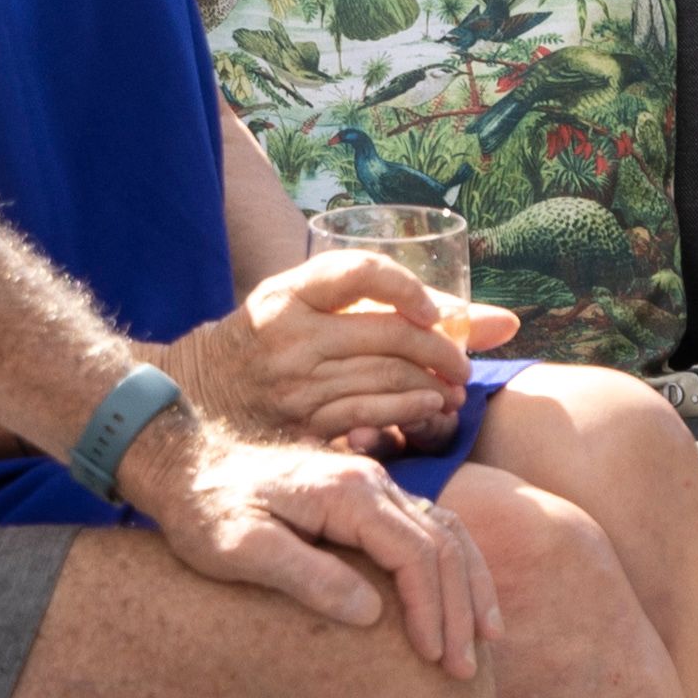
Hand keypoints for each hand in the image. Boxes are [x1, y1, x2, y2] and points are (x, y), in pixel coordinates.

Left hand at [124, 405, 493, 665]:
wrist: (184, 465)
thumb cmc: (203, 512)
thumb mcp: (239, 549)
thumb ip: (304, 576)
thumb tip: (370, 614)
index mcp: (347, 494)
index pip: (414, 553)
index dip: (431, 610)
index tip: (433, 659)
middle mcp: (371, 483)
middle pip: (441, 544)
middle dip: (459, 609)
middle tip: (463, 670)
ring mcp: (372, 487)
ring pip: (446, 533)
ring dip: (469, 587)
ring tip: (484, 640)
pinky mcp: (366, 499)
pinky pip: (429, 529)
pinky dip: (454, 567)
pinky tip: (461, 600)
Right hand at [190, 245, 502, 450]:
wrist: (193, 400)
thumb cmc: (265, 344)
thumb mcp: (300, 306)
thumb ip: (384, 303)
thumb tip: (504, 322)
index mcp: (288, 294)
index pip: (358, 272)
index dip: (407, 286)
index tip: (434, 310)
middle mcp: (290, 335)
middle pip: (387, 332)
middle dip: (441, 349)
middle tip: (463, 363)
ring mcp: (294, 383)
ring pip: (386, 377)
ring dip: (433, 385)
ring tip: (452, 390)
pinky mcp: (300, 424)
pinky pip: (369, 415)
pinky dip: (409, 411)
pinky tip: (428, 410)